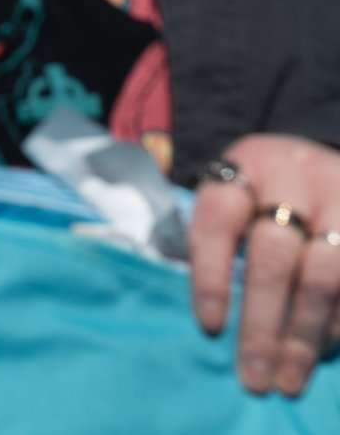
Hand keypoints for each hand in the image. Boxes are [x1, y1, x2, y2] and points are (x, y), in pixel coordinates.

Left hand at [191, 134, 339, 396]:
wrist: (320, 158)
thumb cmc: (263, 190)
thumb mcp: (233, 193)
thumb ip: (217, 240)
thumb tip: (211, 319)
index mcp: (247, 165)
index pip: (218, 220)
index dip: (211, 276)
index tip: (210, 326)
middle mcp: (298, 178)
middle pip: (274, 258)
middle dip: (262, 323)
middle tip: (252, 376)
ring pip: (325, 278)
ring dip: (305, 336)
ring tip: (287, 379)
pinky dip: (339, 325)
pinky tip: (323, 352)